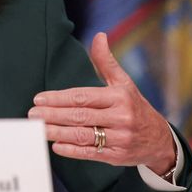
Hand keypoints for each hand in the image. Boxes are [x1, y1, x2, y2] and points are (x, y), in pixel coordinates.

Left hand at [28, 32, 174, 174]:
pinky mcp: (117, 156)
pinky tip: (57, 146)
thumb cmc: (135, 106)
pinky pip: (91, 153)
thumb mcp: (123, 83)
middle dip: (53, 115)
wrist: (159, 139)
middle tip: (32, 114)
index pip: (83, 97)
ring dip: (58, 132)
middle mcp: (120, 117)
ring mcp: (119, 138)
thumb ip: (106, 61)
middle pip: (80, 116)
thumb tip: (99, 35)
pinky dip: (73, 150)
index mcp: (119, 96)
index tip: (39, 98)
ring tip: (39, 129)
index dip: (59, 98)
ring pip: (83, 135)